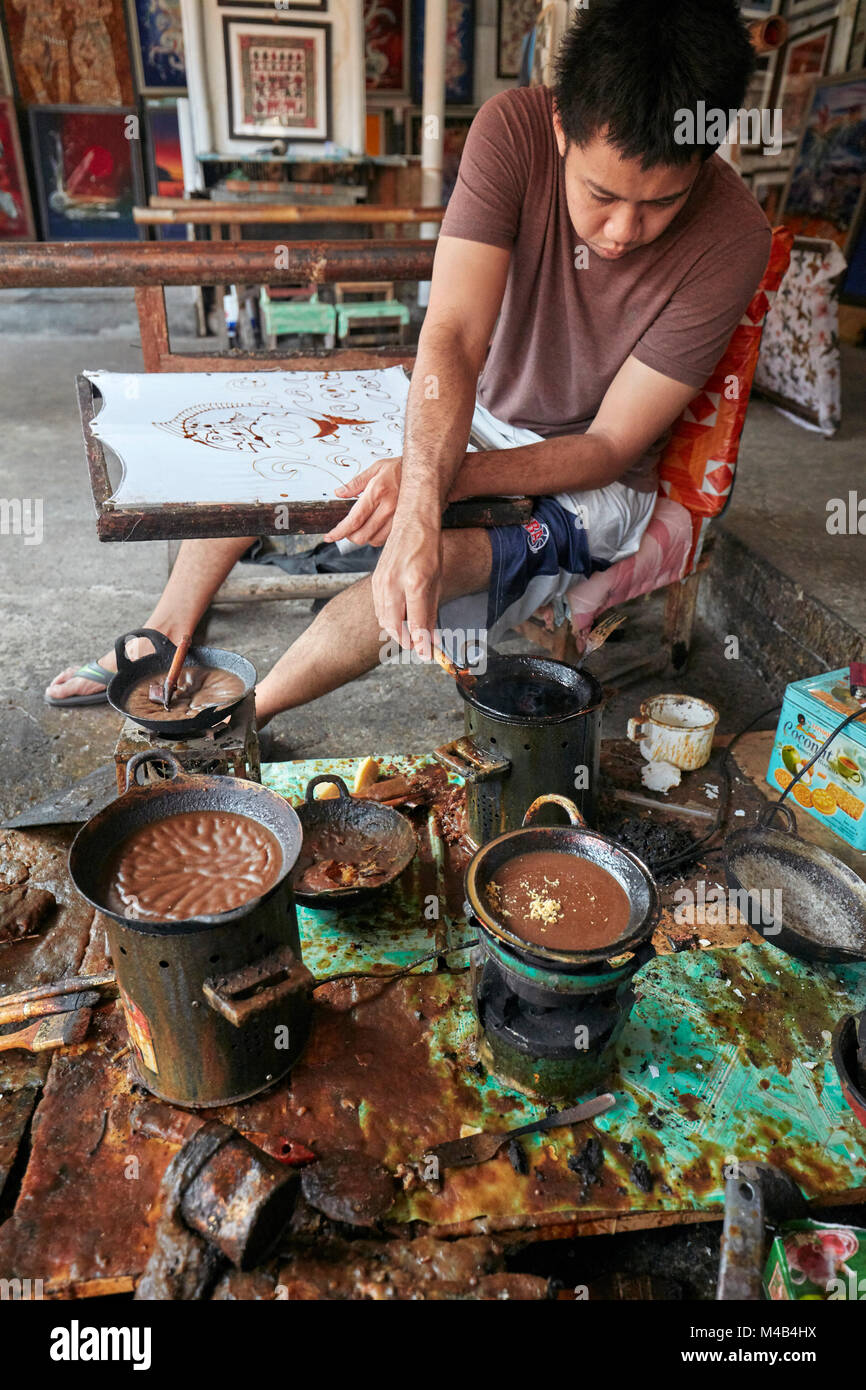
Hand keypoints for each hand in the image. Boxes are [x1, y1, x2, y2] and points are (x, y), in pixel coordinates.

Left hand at [323, 457, 401, 547]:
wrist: (424, 471)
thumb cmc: (400, 468)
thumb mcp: (375, 468)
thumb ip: (355, 483)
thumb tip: (339, 493)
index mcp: (377, 492)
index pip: (354, 520)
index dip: (339, 532)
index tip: (330, 537)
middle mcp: (388, 507)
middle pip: (362, 535)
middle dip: (350, 536)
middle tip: (346, 529)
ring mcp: (398, 517)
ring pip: (374, 540)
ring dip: (364, 537)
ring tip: (362, 526)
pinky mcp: (405, 523)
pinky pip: (386, 538)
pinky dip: (377, 536)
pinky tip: (375, 526)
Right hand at [372, 516, 441, 652]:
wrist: (413, 522)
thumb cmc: (429, 548)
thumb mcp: (437, 581)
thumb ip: (431, 611)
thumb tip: (432, 638)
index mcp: (415, 583)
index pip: (415, 624)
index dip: (421, 644)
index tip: (427, 655)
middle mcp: (394, 584)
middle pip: (393, 626)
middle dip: (406, 641)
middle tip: (419, 645)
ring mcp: (381, 582)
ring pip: (384, 620)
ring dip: (396, 631)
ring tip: (411, 633)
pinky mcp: (375, 580)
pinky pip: (379, 608)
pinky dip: (388, 618)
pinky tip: (400, 618)